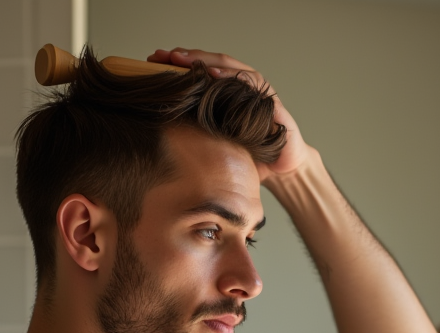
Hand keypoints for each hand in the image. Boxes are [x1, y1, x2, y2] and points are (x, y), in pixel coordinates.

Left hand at [148, 48, 310, 179]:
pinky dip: (233, 79)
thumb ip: (199, 132)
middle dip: (190, 57)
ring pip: (232, 69)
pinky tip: (215, 77)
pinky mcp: (273, 105)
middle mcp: (246, 87)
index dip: (180, 64)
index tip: (154, 61)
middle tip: (165, 55)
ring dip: (208, 63)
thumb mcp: (219, 143)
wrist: (285, 169)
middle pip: (215, 63)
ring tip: (186, 61)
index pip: (203, 71)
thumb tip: (161, 134)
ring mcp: (259, 93)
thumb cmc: (252, 155)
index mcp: (231, 92)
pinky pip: (252, 87)